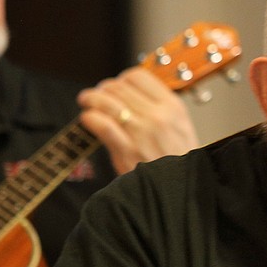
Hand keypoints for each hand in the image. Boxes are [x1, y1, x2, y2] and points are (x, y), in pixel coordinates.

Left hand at [77, 66, 198, 173]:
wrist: (180, 190)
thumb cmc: (178, 161)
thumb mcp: (180, 127)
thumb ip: (159, 109)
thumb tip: (130, 95)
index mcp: (172, 107)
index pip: (138, 76)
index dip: (121, 79)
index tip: (116, 86)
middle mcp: (158, 116)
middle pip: (119, 87)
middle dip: (103, 89)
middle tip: (95, 95)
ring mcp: (142, 132)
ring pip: (107, 102)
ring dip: (91, 99)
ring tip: (86, 101)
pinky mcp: (128, 150)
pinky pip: (102, 124)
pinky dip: (90, 118)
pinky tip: (87, 118)